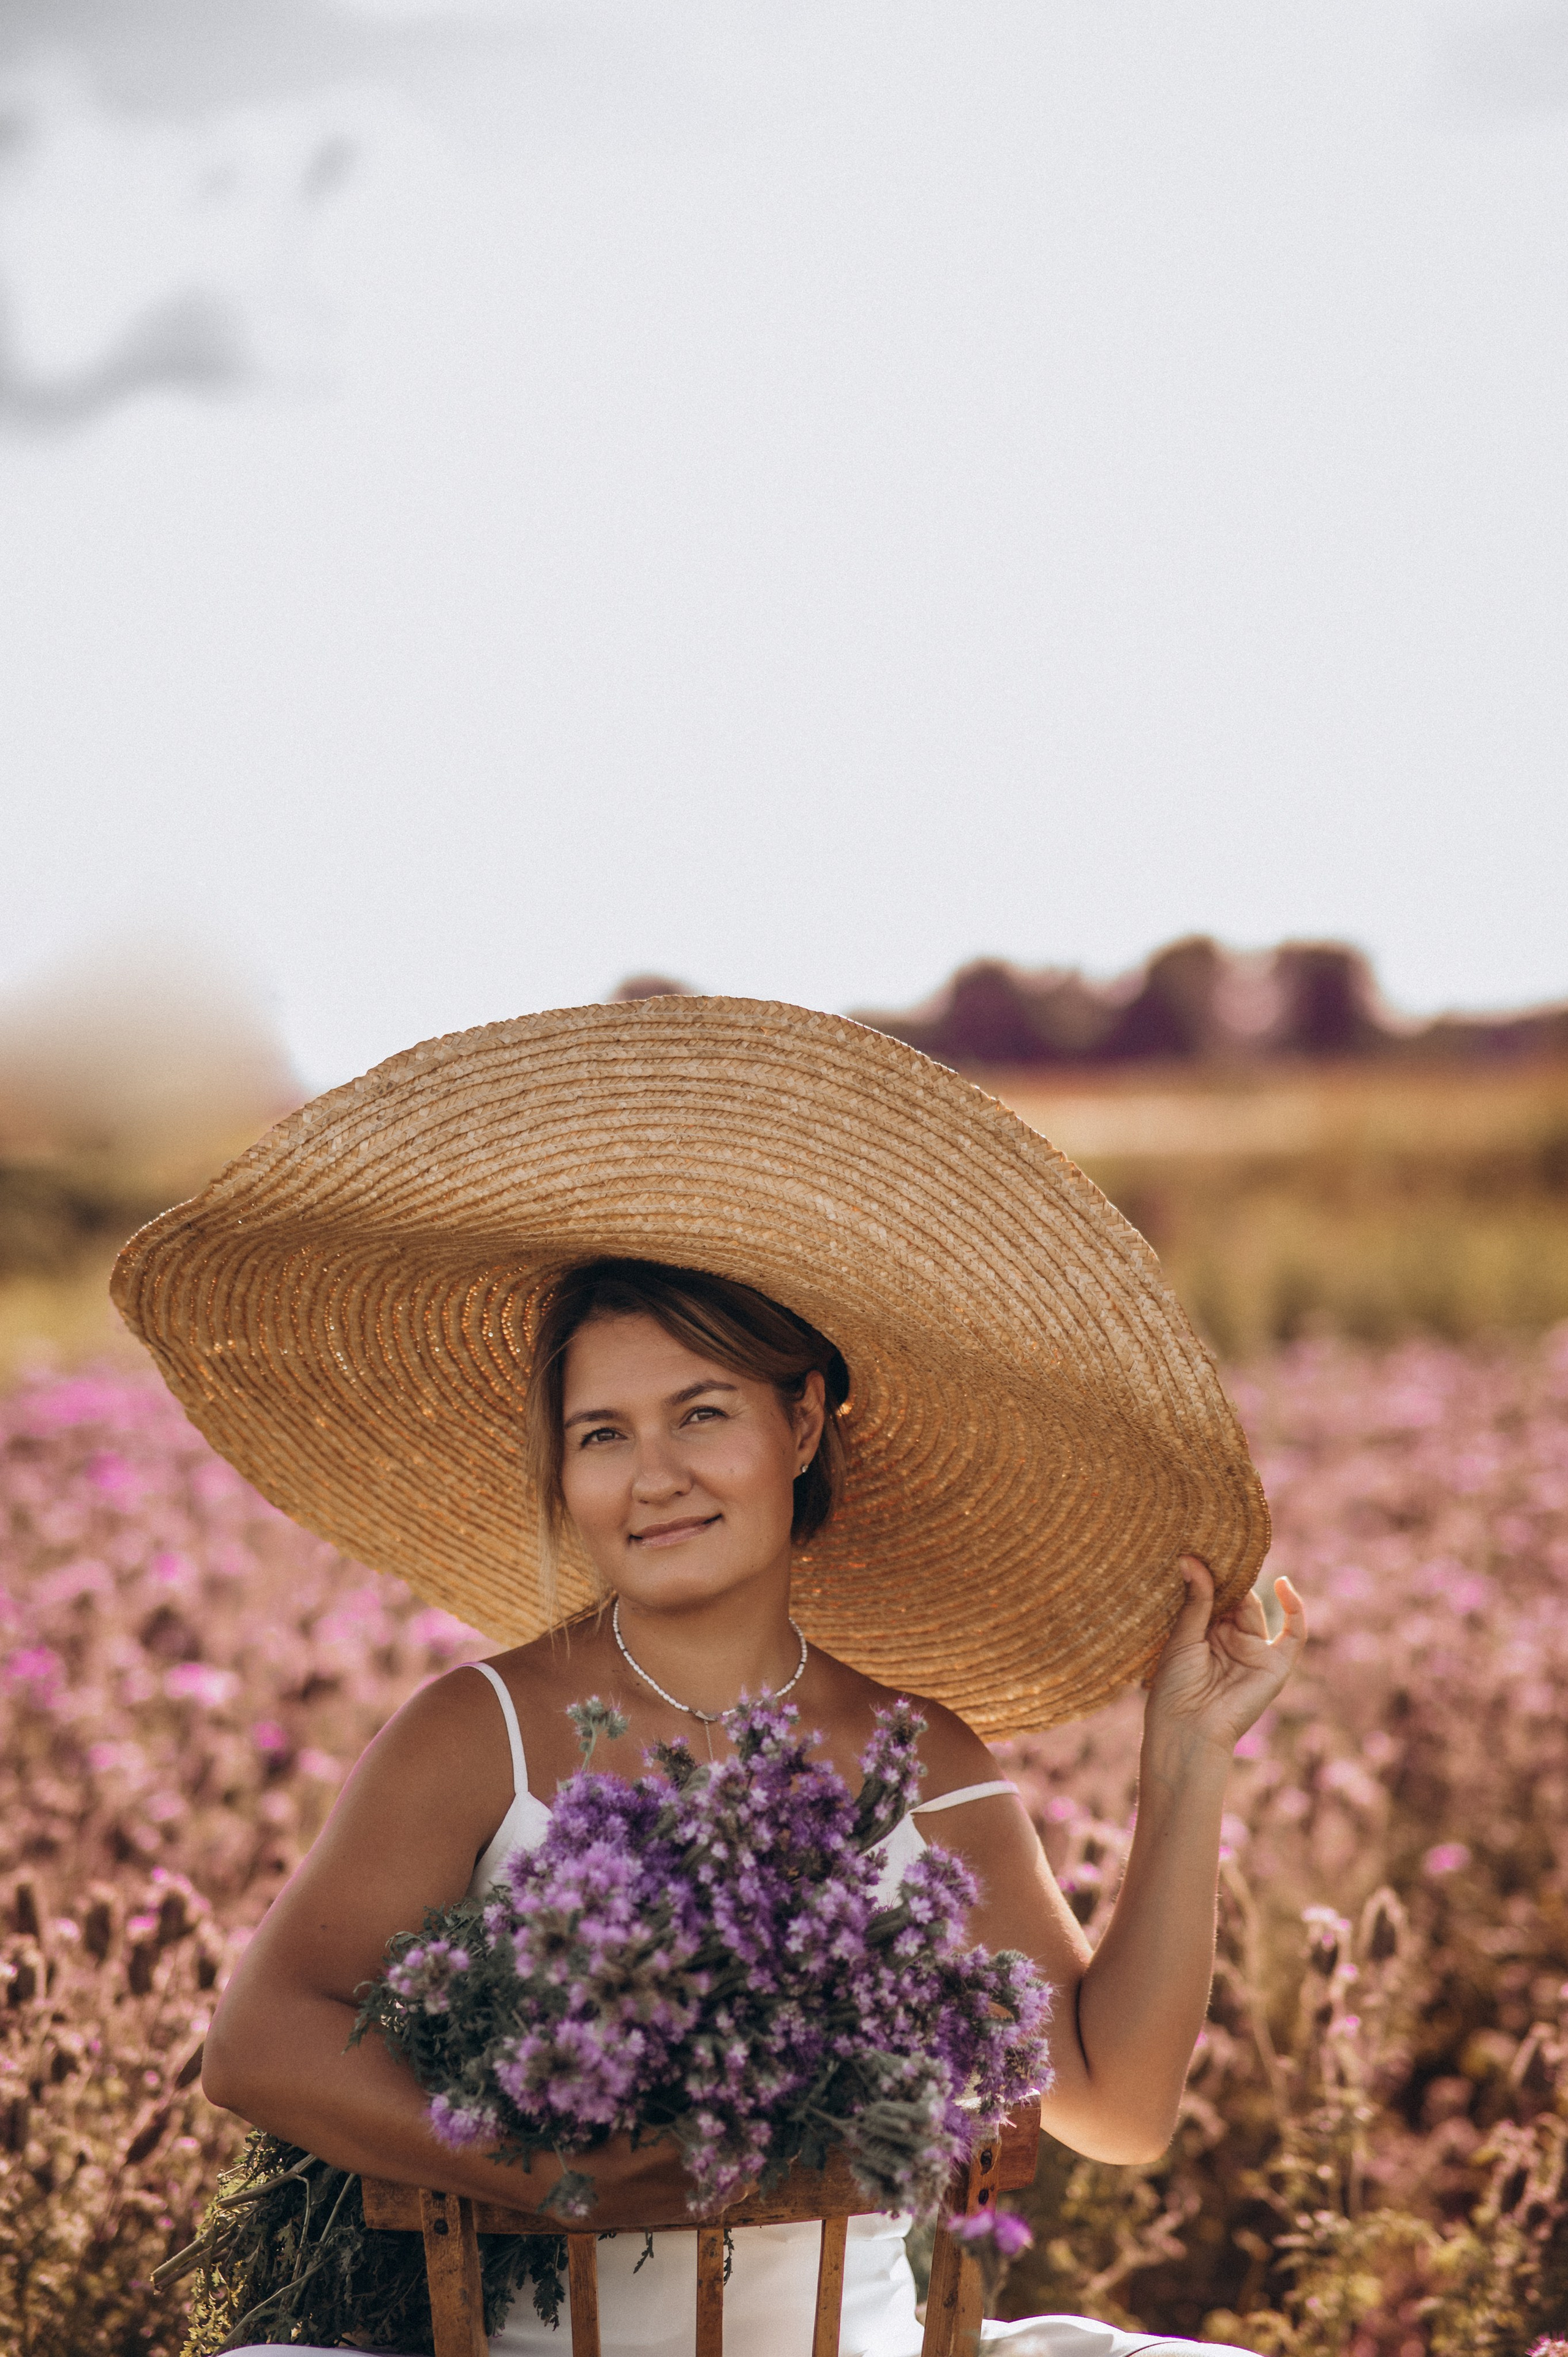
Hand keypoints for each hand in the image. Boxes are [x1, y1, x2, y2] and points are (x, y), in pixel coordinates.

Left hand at [1143, 1556, 1305, 1760]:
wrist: (1187, 1728)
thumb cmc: (1175, 1687)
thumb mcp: (1182, 1637)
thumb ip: (1196, 1601)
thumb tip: (1191, 1559)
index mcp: (1204, 1634)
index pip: (1213, 1595)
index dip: (1211, 1574)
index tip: (1201, 1545)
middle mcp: (1230, 1640)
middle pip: (1235, 1598)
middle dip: (1228, 1575)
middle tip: (1216, 1545)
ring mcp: (1254, 1651)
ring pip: (1256, 1608)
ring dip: (1246, 1586)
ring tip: (1233, 1560)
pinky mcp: (1275, 1666)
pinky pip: (1294, 1634)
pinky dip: (1295, 1609)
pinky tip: (1284, 1584)